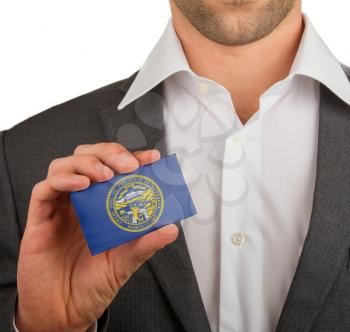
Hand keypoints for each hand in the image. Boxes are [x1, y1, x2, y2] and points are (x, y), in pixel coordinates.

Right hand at [16, 143, 178, 331]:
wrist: (65, 311)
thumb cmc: (94, 283)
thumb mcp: (126, 261)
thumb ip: (146, 243)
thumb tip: (171, 228)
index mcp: (104, 205)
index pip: (116, 170)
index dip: (133, 158)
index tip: (151, 158)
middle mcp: (82, 200)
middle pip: (89, 157)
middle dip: (109, 153)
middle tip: (128, 166)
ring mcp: (61, 207)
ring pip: (65, 165)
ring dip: (87, 163)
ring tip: (105, 175)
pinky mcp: (40, 218)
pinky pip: (44, 189)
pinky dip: (62, 180)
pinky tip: (81, 185)